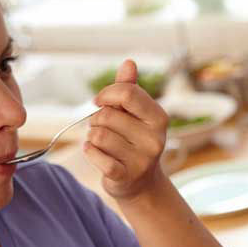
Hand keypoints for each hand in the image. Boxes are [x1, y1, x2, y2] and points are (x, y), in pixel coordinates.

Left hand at [85, 59, 169, 200]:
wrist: (140, 184)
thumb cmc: (133, 141)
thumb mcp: (134, 114)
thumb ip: (129, 89)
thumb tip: (129, 62)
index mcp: (159, 118)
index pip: (127, 93)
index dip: (107, 94)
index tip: (99, 102)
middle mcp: (154, 139)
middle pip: (107, 116)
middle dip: (97, 120)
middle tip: (103, 129)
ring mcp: (141, 160)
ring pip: (97, 135)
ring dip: (92, 137)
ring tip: (102, 144)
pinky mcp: (124, 176)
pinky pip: (94, 154)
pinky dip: (89, 152)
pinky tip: (95, 153)